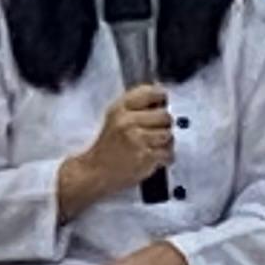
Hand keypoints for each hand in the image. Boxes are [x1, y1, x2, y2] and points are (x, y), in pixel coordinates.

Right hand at [63, 85, 175, 210]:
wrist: (96, 171)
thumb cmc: (107, 146)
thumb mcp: (114, 118)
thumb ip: (135, 107)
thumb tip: (162, 98)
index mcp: (120, 109)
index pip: (150, 93)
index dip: (161, 97)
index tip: (163, 101)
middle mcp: (128, 122)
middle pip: (165, 115)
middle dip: (164, 124)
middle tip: (156, 131)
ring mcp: (137, 140)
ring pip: (169, 135)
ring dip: (165, 143)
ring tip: (154, 146)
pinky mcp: (146, 157)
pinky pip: (169, 153)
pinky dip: (165, 158)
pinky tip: (154, 158)